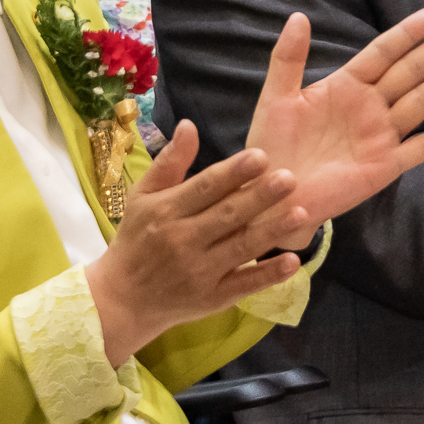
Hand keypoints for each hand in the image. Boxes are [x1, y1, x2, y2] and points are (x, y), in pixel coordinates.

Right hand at [82, 124, 315, 366]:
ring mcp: (200, 272)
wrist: (123, 298)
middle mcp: (183, 240)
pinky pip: (244, 284)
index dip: (234, 172)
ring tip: (301, 213)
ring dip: (272, 231)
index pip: (205, 188)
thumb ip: (170, 162)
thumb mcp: (143, 196)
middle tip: (289, 178)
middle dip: (259, 197)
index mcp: (166, 211)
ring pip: (241, 248)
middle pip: (227, 215)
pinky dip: (268, 275)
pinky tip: (293, 262)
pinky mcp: (212, 298)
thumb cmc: (136, 238)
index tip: (261, 156)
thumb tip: (189, 125)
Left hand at [241, 7, 423, 221]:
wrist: (271, 192)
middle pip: (410, 71)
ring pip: (421, 102)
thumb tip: (298, 16)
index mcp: (346, 86)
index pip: (383, 52)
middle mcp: (369, 106)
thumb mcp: (276, 97)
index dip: (408, 33)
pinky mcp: (385, 166)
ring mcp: (380, 135)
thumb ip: (288, 58)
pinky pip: (420, 148)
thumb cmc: (271, 144)